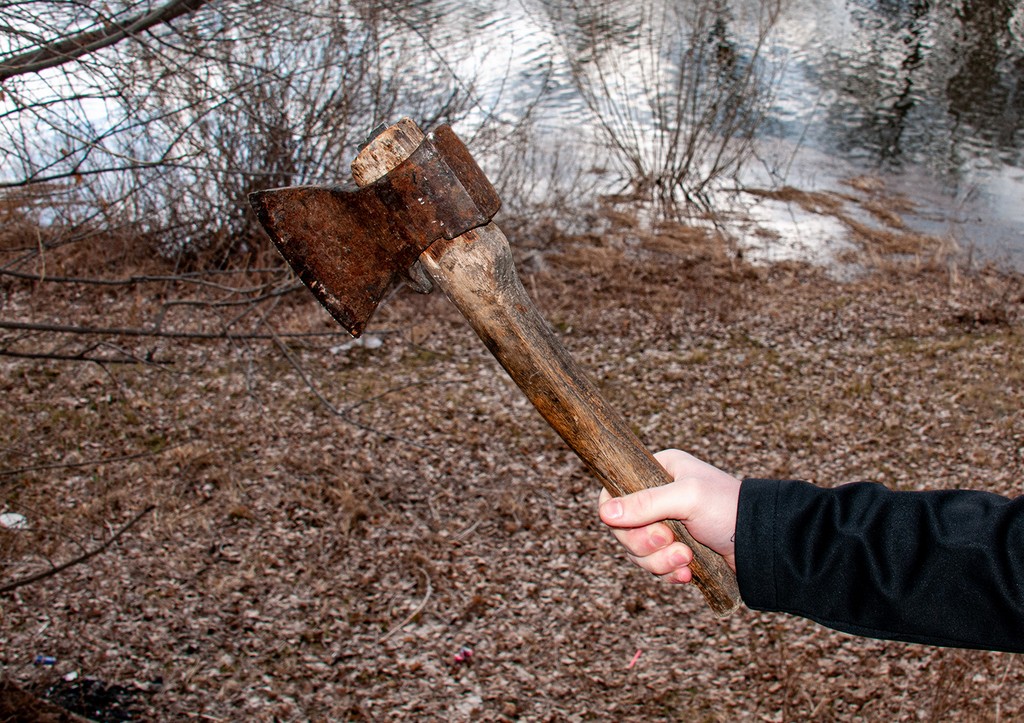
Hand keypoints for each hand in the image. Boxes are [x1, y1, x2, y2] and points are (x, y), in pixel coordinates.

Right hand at [599, 449, 739, 582]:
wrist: (764, 542)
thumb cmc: (729, 508)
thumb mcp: (687, 498)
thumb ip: (645, 503)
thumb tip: (605, 513)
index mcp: (658, 471)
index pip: (615, 491)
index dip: (619, 515)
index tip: (638, 525)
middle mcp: (659, 496)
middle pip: (623, 527)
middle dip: (644, 542)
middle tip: (668, 541)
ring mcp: (667, 525)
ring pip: (637, 551)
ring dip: (659, 561)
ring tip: (686, 559)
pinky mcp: (676, 550)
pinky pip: (655, 566)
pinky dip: (668, 572)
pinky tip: (687, 573)